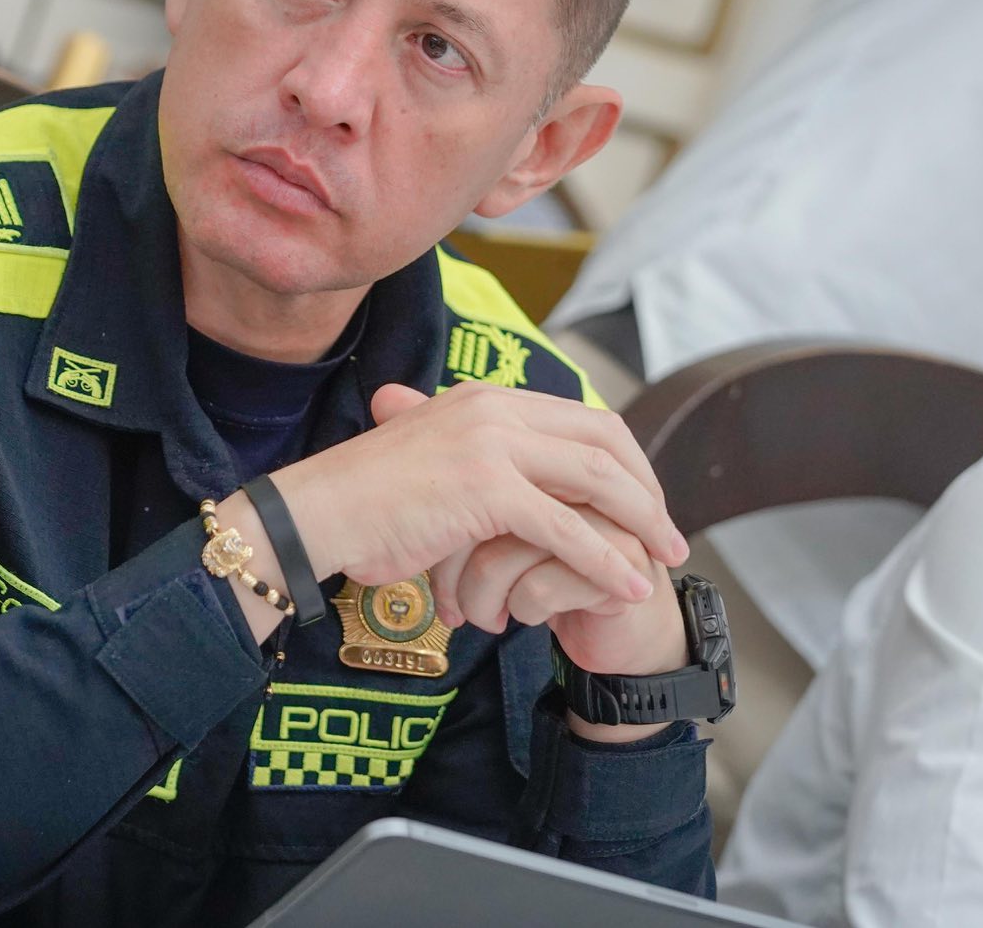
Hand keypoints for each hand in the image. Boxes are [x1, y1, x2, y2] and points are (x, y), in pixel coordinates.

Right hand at [269, 383, 683, 604]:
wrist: (314, 515)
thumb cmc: (365, 502)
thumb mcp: (432, 460)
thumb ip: (479, 462)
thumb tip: (517, 491)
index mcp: (486, 397)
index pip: (583, 418)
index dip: (626, 461)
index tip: (644, 501)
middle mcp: (495, 408)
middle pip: (605, 441)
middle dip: (646, 489)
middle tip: (668, 533)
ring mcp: (492, 444)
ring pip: (597, 480)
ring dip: (642, 523)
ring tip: (664, 560)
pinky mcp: (485, 489)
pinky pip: (567, 528)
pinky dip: (606, 560)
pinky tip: (627, 585)